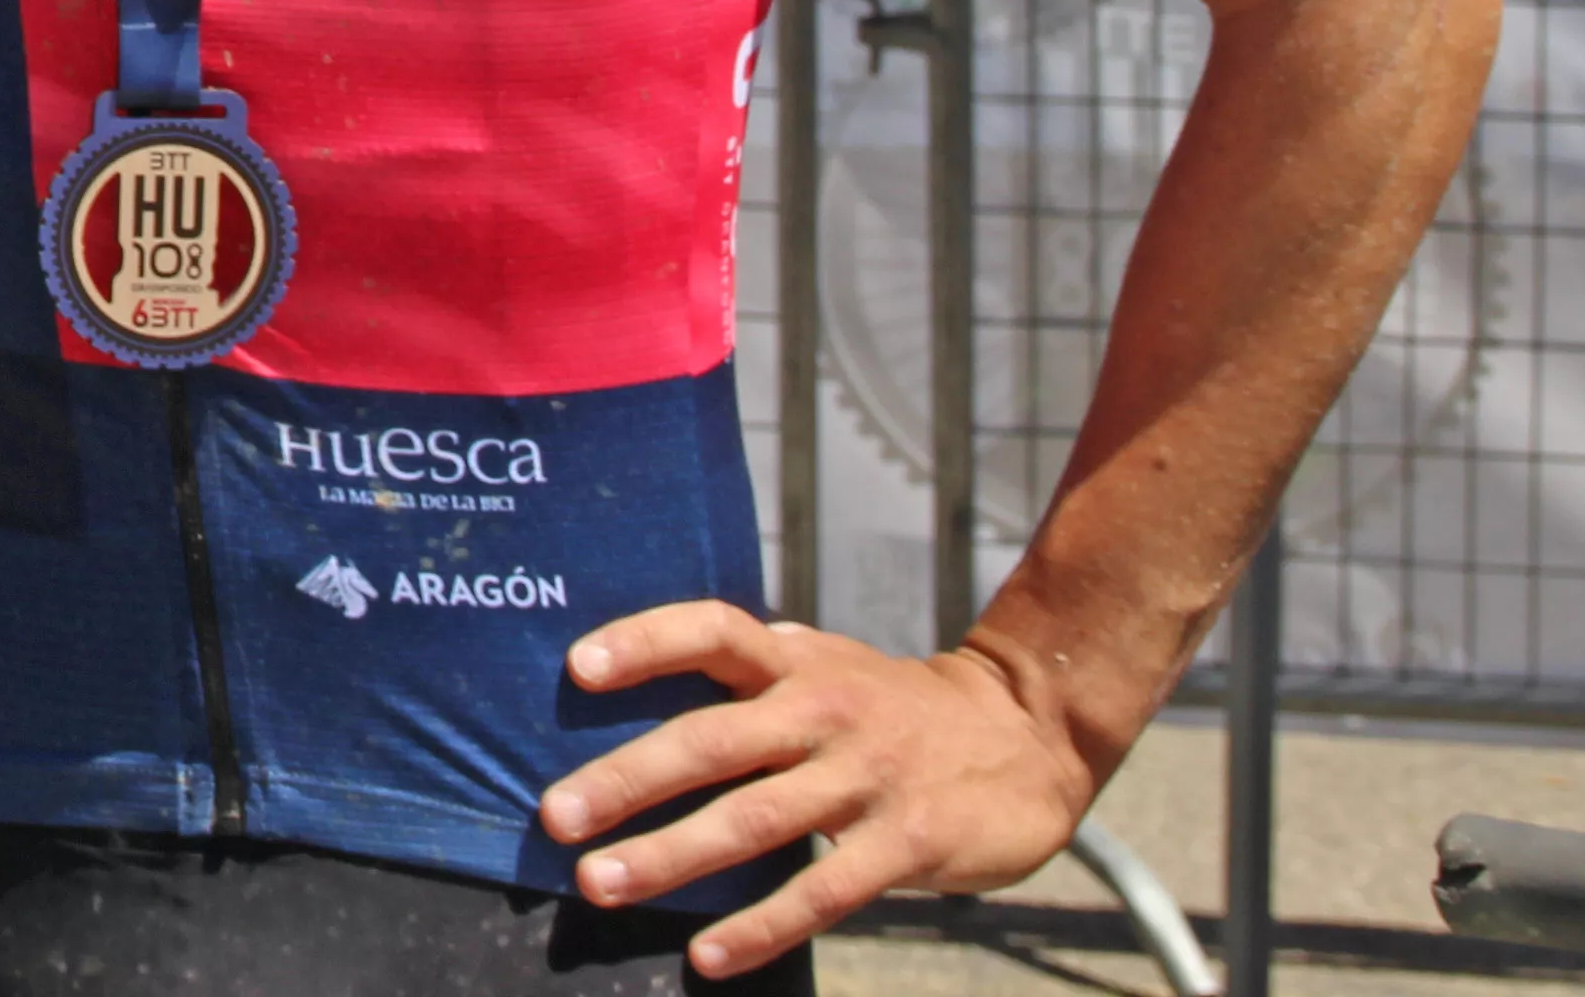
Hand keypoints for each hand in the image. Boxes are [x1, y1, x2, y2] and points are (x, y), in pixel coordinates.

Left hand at [536, 602, 1093, 974]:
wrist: (1028, 736)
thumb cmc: (893, 706)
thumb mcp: (826, 668)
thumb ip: (749, 678)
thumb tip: (633, 680)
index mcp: (796, 662)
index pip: (713, 630)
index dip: (646, 642)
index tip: (578, 667)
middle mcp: (823, 711)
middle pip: (713, 739)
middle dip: (628, 778)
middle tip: (556, 816)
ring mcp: (866, 777)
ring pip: (754, 818)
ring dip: (671, 855)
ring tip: (600, 884)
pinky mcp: (907, 842)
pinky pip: (821, 891)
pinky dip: (759, 926)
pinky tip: (706, 954)